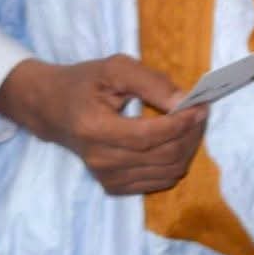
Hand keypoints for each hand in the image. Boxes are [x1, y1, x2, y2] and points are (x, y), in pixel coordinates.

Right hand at [0, 55, 207, 195]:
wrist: (52, 109)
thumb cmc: (84, 83)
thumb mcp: (115, 68)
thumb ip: (151, 82)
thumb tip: (184, 101)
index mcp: (96, 129)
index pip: (151, 135)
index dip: (182, 122)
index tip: (201, 105)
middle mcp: (100, 160)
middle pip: (164, 156)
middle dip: (191, 134)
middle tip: (201, 112)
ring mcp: (106, 177)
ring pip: (167, 172)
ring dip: (188, 148)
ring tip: (191, 124)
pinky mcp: (113, 186)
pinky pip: (158, 182)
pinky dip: (175, 162)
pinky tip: (175, 141)